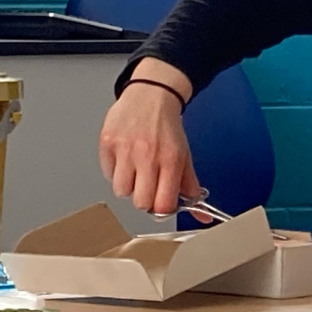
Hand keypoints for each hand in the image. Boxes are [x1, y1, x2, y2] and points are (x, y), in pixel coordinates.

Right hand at [98, 60, 201, 215]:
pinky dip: (115, 170)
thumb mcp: (184, 155)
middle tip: (148, 184)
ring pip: (121, 191)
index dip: (162, 208)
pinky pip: (107, 173)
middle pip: (140, 202)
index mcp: (170, 159)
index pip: (163, 204)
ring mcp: (125, 149)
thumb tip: (203, 216)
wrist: (151, 95)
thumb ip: (190, 187)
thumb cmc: (167, 127)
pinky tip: (125, 156)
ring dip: (128, 185)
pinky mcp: (107, 143)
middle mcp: (147, 155)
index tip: (162, 202)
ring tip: (136, 168)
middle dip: (144, 198)